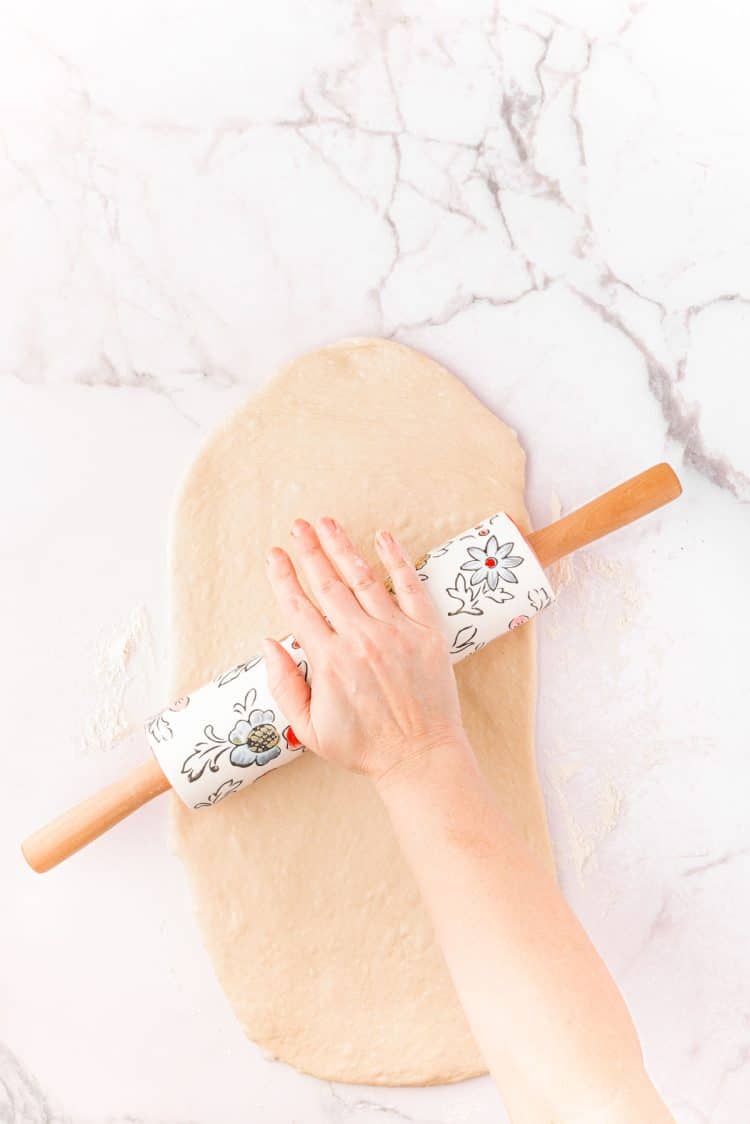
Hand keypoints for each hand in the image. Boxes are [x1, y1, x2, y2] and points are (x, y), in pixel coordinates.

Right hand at [262, 517, 469, 783]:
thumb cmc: (364, 747)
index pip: (298, 607)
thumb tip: (269, 643)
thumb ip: (284, 685)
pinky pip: (409, 586)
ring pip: (363, 578)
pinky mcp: (426, 632)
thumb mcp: (309, 728)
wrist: (420, 757)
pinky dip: (396, 559)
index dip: (283, 577)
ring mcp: (395, 632)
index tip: (274, 555)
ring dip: (342, 547)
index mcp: (329, 662)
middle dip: (309, 550)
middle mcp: (360, 639)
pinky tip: (383, 537)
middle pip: (327, 583)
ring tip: (327, 523)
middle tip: (297, 526)